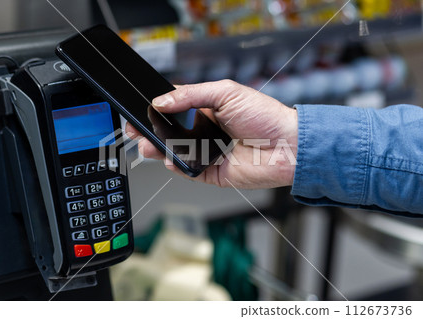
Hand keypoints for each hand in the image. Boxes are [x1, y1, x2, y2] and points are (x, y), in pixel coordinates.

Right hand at [125, 80, 297, 188]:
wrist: (288, 146)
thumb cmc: (264, 116)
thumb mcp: (226, 93)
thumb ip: (192, 95)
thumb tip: (162, 101)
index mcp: (208, 109)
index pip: (175, 108)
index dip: (157, 109)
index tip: (141, 109)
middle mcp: (206, 131)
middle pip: (171, 132)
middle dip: (152, 131)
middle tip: (138, 130)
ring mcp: (208, 152)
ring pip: (176, 152)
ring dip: (159, 149)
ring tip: (148, 145)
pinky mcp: (212, 172)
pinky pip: (188, 171)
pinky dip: (177, 167)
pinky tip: (171, 160)